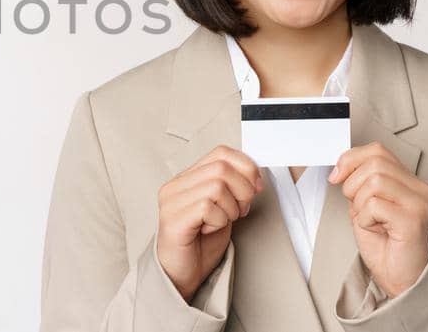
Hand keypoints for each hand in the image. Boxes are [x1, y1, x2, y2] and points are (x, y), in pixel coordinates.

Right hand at [156, 145, 262, 299]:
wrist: (181, 274)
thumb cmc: (200, 244)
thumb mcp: (222, 208)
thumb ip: (232, 189)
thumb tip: (255, 176)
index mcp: (186, 178)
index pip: (221, 153)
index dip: (246, 167)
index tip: (256, 187)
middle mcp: (175, 186)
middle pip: (222, 168)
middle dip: (243, 190)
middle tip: (240, 211)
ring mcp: (171, 202)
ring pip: (217, 186)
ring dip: (231, 208)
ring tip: (223, 221)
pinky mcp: (173, 219)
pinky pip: (207, 207)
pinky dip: (219, 221)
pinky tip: (209, 230)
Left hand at [328, 142, 427, 297]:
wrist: (400, 278)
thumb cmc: (385, 245)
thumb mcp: (365, 205)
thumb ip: (360, 182)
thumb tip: (341, 165)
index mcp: (410, 181)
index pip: (378, 150)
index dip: (350, 159)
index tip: (336, 177)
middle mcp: (420, 188)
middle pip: (374, 162)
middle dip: (352, 183)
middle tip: (356, 207)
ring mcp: (419, 203)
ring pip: (373, 181)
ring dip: (359, 202)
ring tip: (368, 220)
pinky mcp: (413, 219)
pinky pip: (374, 204)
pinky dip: (364, 218)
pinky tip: (375, 230)